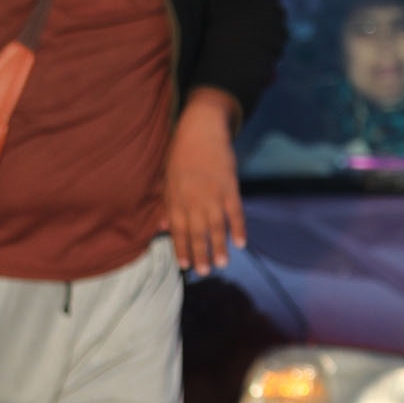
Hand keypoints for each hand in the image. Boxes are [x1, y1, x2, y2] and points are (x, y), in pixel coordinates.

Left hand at [165, 87, 244, 273]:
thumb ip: (166, 204)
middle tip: (206, 272)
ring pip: (216, 228)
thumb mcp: (167, 178)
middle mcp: (193, 201)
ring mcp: (213, 196)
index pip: (178, 231)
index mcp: (176, 200)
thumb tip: (162, 226)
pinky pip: (235, 213)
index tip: (186, 265)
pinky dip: (238, 228)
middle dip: (201, 253)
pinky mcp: (230, 188)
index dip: (181, 249)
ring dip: (219, 247)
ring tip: (222, 264)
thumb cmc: (181, 154)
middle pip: (197, 233)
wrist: (200, 130)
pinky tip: (241, 242)